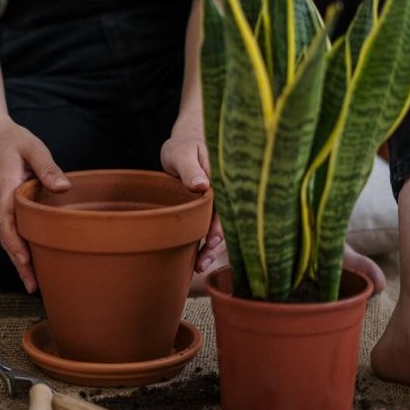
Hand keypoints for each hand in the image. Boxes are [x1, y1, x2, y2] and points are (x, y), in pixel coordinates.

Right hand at [0, 119, 70, 292]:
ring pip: (4, 238)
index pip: (7, 223)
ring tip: (32, 282)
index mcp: (3, 189)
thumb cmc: (11, 139)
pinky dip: (14, 247)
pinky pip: (5, 231)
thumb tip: (63, 188)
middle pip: (5, 239)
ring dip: (16, 260)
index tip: (27, 263)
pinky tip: (26, 260)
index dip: (16, 246)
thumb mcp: (32, 147)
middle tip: (34, 286)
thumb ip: (47, 167)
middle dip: (18, 264)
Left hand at [160, 129, 223, 271]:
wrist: (185, 144)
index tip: (212, 242)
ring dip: (212, 247)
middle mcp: (226, 193)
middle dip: (216, 243)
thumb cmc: (183, 146)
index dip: (220, 226)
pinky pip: (212, 226)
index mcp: (223, 179)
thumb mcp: (182, 153)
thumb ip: (190, 168)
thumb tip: (202, 185)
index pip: (226, 206)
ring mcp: (220, 202)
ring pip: (220, 227)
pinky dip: (207, 241)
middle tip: (203, 261)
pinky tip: (199, 257)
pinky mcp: (211, 209)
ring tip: (199, 265)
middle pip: (226, 221)